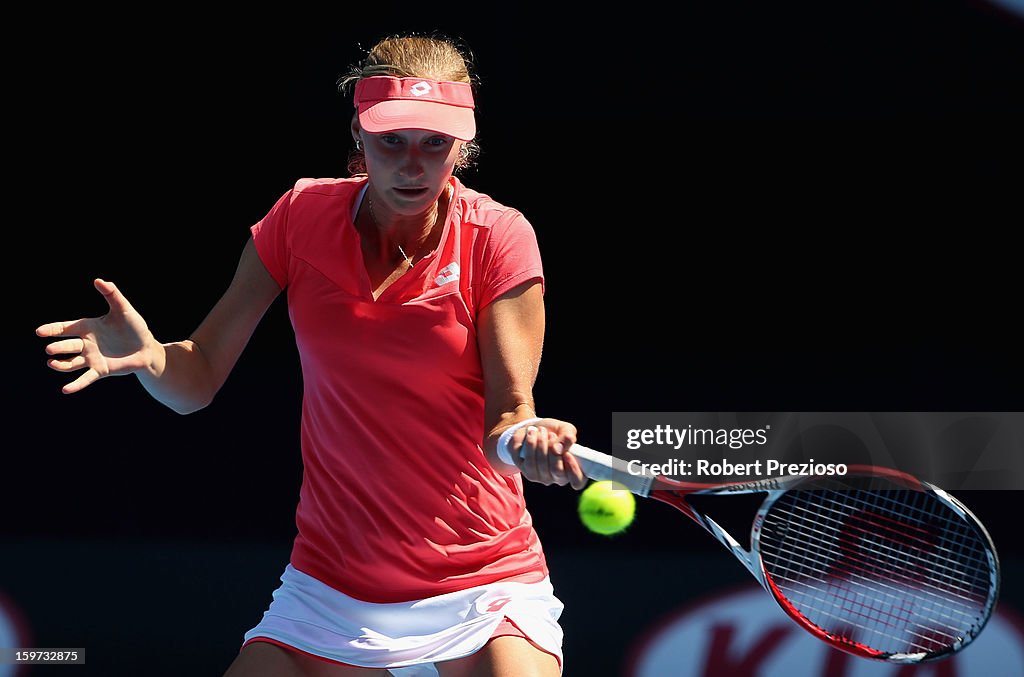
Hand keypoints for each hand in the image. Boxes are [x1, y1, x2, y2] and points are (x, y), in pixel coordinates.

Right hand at [36, 278, 160, 393]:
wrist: (147, 348)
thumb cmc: (135, 327)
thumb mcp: (124, 309)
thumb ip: (112, 295)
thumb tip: (98, 280)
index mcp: (88, 327)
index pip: (65, 328)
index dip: (52, 329)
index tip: (39, 332)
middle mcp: (86, 343)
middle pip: (67, 346)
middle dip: (58, 348)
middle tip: (50, 350)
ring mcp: (92, 358)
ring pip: (72, 363)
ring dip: (61, 365)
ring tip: (52, 364)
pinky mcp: (101, 370)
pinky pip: (86, 378)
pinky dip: (76, 384)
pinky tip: (65, 390)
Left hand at [509, 418, 587, 489]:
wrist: (533, 429)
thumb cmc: (554, 432)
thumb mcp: (565, 429)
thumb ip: (568, 436)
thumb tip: (559, 448)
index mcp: (571, 470)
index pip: (578, 481)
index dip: (574, 470)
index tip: (568, 454)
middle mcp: (556, 477)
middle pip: (557, 471)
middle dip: (553, 449)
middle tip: (551, 434)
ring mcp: (540, 477)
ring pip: (540, 465)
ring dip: (540, 443)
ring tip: (541, 430)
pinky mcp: (525, 471)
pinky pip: (527, 460)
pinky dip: (530, 443)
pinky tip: (532, 434)